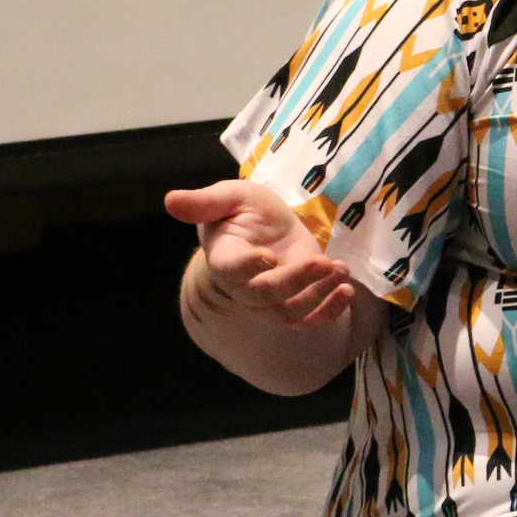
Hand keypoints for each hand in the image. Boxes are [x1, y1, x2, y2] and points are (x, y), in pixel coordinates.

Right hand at [164, 179, 354, 329]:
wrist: (268, 227)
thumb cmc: (244, 211)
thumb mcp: (231, 196)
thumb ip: (205, 202)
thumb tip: (169, 200)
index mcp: (224, 258)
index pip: (231, 270)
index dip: (248, 267)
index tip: (268, 256)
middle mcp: (245, 285)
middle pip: (264, 296)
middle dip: (295, 281)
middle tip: (323, 262)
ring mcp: (272, 299)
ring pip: (289, 313)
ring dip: (318, 297)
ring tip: (340, 271)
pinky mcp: (296, 302)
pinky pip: (309, 320)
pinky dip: (330, 312)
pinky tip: (347, 291)